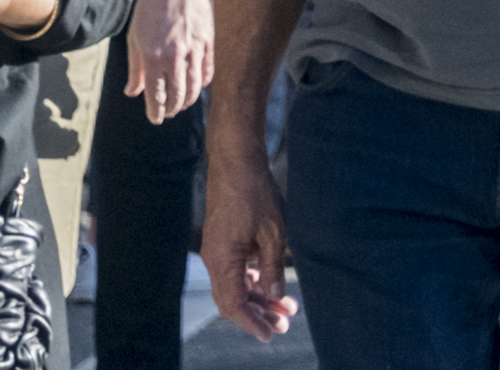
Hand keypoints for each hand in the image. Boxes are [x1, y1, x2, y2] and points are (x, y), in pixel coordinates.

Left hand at [129, 0, 213, 117]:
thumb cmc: (150, 8)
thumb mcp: (135, 39)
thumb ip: (134, 68)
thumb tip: (132, 92)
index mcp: (152, 57)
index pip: (156, 94)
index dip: (156, 110)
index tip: (155, 118)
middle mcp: (174, 56)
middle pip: (176, 94)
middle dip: (172, 108)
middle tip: (169, 113)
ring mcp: (194, 48)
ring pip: (194, 85)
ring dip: (188, 99)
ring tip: (183, 104)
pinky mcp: (208, 39)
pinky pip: (207, 68)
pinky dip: (203, 81)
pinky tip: (198, 86)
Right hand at [204, 145, 298, 339]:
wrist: (236, 164)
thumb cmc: (254, 194)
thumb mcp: (273, 232)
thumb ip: (272, 266)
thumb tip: (275, 295)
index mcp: (222, 261)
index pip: (234, 305)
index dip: (252, 323)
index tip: (269, 334)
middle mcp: (214, 261)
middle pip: (234, 300)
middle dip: (258, 315)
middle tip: (283, 324)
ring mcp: (217, 253)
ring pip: (236, 286)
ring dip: (258, 299)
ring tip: (285, 308)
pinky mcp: (223, 244)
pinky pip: (236, 272)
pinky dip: (253, 281)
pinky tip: (271, 287)